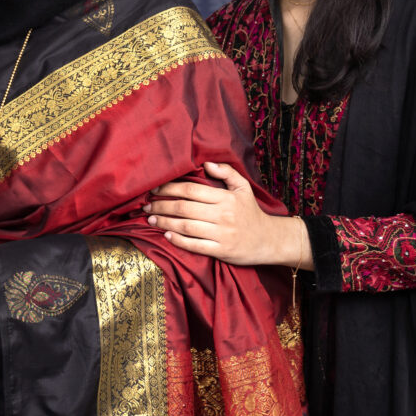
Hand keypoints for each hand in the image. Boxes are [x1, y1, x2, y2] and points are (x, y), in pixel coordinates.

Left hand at [145, 161, 311, 267]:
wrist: (269, 240)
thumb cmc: (251, 212)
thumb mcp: (243, 188)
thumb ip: (226, 173)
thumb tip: (206, 164)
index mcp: (226, 198)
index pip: (191, 190)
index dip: (169, 188)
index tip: (154, 189)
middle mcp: (223, 215)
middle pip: (184, 208)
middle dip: (161, 206)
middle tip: (146, 206)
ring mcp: (222, 234)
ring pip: (186, 227)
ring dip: (165, 223)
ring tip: (151, 219)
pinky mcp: (222, 251)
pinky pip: (195, 245)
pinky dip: (179, 241)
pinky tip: (167, 235)